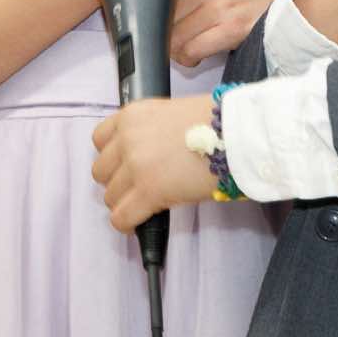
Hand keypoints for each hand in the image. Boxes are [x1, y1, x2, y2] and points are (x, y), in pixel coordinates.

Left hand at [91, 94, 218, 230]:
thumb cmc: (216, 121)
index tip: (126, 164)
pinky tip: (139, 222)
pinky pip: (121, 218)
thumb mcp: (172, 113)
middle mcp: (127, 139)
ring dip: (126, 202)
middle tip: (140, 185)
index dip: (114, 156)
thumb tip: (146, 153)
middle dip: (118, 181)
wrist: (237, 133)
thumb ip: (150, 131)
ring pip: (110, 197)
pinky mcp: (148, 192)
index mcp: (132, 115)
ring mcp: (135, 166)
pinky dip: (128, 223)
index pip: (99, 140)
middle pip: (101, 171)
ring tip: (146, 203)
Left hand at [170, 0, 285, 66]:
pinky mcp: (231, 27)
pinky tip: (199, 57)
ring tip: (193, 50)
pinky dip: (190, 58)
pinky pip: (192, 50)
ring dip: (180, 50)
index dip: (165, 17)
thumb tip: (166, 15)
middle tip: (184, 42)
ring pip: (175, 37)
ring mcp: (219, 5)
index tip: (172, 26)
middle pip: (166, 18)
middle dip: (171, 35)